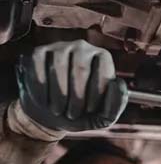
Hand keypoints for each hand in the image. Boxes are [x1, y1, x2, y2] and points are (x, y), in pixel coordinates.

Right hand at [7, 40, 127, 140]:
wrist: (50, 115)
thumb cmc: (82, 113)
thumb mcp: (103, 116)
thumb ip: (117, 104)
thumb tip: (118, 83)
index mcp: (103, 58)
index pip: (104, 74)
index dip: (97, 96)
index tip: (90, 110)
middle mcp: (83, 47)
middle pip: (80, 71)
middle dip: (76, 100)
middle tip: (72, 114)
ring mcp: (59, 47)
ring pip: (58, 69)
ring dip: (58, 97)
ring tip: (59, 110)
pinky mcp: (38, 53)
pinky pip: (38, 70)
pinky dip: (41, 92)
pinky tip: (44, 102)